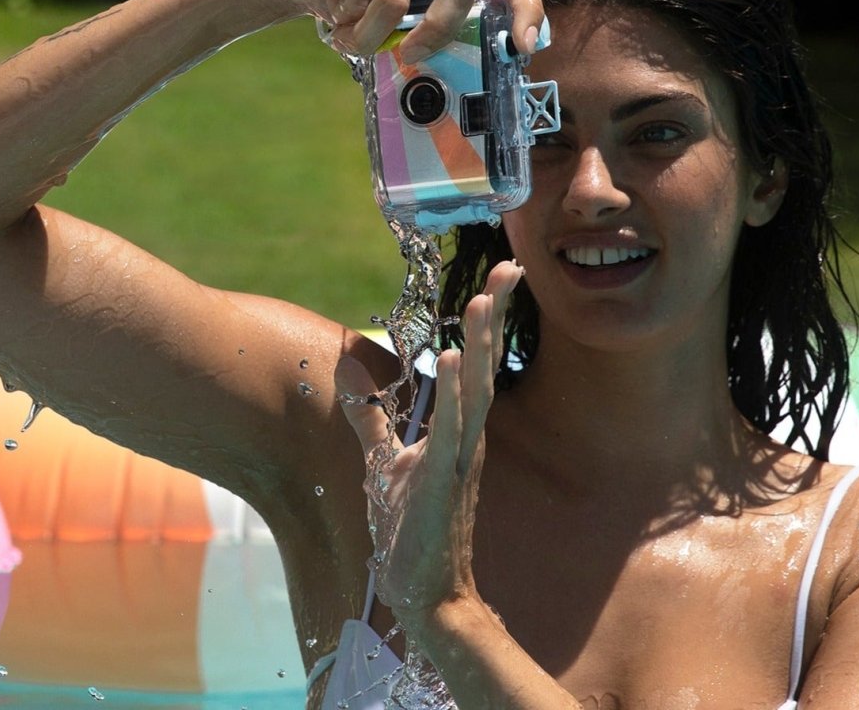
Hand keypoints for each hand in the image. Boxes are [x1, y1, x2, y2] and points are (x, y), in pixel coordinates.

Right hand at [252, 0, 543, 62]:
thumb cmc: (358, 3)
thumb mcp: (404, 24)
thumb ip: (434, 35)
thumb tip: (466, 84)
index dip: (526, 10)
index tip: (522, 47)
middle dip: (437, 30)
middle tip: (411, 54)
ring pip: (396, 2)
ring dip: (367, 34)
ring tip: (351, 34)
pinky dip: (344, 18)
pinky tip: (334, 6)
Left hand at [335, 260, 522, 628]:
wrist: (426, 592)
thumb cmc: (411, 528)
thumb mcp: (385, 461)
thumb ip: (369, 414)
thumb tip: (346, 369)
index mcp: (459, 428)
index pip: (474, 360)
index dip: (487, 318)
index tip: (500, 275)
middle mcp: (468, 436)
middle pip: (484, 363)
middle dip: (496, 314)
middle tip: (511, 265)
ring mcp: (459, 458)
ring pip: (475, 389)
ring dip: (478, 344)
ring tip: (482, 299)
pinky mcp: (441, 480)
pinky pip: (449, 430)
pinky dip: (451, 393)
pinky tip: (451, 359)